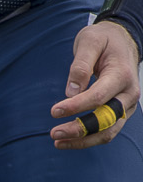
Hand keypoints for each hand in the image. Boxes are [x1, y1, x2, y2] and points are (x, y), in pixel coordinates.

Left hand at [52, 20, 138, 149]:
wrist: (121, 42)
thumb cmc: (103, 40)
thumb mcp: (90, 41)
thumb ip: (81, 65)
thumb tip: (70, 92)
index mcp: (122, 75)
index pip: (99, 96)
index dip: (76, 106)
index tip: (54, 111)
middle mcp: (129, 93)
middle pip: (106, 119)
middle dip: (79, 129)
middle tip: (53, 133)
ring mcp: (127, 105)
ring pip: (108, 131)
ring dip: (83, 140)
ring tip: (58, 142)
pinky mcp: (121, 112)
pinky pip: (107, 131)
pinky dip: (88, 139)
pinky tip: (67, 141)